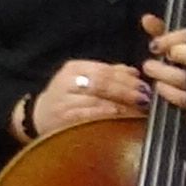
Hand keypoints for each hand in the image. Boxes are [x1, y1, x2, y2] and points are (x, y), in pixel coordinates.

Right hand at [28, 57, 144, 138]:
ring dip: (121, 104)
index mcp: (73, 68)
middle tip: (145, 98)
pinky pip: (88, 114)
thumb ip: (109, 74)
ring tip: (138, 109)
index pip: (105, 70)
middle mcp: (66, 82)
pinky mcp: (63, 117)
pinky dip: (106, 114)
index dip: (127, 78)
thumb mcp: (84, 79)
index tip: (145, 86)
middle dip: (126, 91)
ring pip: (97, 99)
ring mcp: (63, 100)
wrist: (40, 116)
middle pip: (102, 83)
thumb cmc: (67, 97)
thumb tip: (135, 72)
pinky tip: (119, 115)